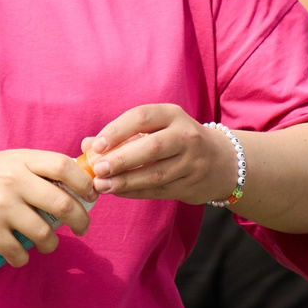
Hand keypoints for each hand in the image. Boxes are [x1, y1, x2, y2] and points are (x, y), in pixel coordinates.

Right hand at [0, 149, 94, 266]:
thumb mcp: (7, 162)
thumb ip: (35, 170)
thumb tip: (74, 188)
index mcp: (21, 160)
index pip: (64, 166)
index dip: (84, 183)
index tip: (90, 196)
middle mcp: (13, 180)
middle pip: (62, 204)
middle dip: (79, 221)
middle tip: (81, 228)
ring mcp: (0, 206)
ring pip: (44, 234)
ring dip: (51, 244)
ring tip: (48, 244)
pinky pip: (18, 252)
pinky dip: (23, 259)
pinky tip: (21, 256)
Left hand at [85, 104, 230, 204]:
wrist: (221, 161)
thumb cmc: (175, 140)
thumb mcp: (156, 128)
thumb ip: (122, 135)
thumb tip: (86, 145)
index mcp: (173, 115)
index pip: (142, 117)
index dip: (117, 131)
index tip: (96, 146)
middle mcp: (186, 136)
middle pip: (151, 148)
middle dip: (121, 159)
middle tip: (98, 170)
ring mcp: (192, 162)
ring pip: (156, 174)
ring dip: (126, 181)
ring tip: (102, 186)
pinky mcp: (192, 184)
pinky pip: (159, 190)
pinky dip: (136, 192)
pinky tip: (118, 192)